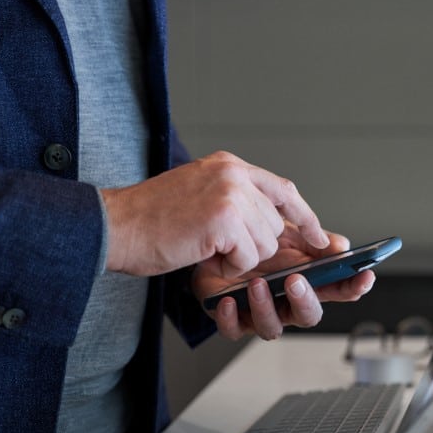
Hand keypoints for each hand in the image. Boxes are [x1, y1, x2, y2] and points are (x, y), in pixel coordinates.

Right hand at [100, 151, 329, 276]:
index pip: (284, 190)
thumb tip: (281, 227)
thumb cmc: (151, 220)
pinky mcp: (224, 218)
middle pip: (275, 223)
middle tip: (219, 246)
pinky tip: (204, 254)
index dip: (304, 217)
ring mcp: (230, 194)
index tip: (319, 238)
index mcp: (229, 165)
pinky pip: (249, 256)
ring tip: (206, 246)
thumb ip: (239, 203)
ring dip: (239, 258)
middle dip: (256, 247)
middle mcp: (233, 173)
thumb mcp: (201, 196)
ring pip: (265, 243)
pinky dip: (229, 266)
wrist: (113, 227)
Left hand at [193, 228, 375, 339]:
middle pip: (308, 316)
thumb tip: (341, 246)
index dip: (354, 287)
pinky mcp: (231, 318)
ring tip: (257, 284)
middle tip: (296, 280)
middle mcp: (286, 303)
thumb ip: (312, 238)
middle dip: (305, 301)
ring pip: (272, 328)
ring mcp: (260, 313)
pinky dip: (231, 318)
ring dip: (266, 307)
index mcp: (306, 282)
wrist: (212, 239)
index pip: (338, 290)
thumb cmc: (251, 238)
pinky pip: (233, 329)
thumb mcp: (285, 230)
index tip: (364, 276)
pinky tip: (229, 300)